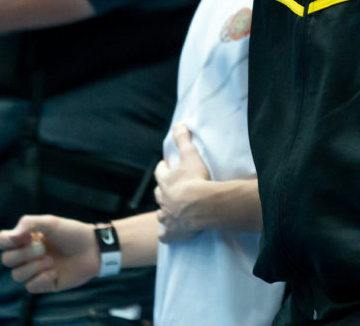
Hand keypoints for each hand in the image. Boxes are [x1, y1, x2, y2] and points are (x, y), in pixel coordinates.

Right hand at [0, 215, 97, 293]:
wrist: (94, 249)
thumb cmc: (73, 233)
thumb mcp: (51, 222)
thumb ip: (29, 223)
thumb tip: (13, 235)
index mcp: (26, 240)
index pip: (2, 242)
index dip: (7, 240)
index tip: (25, 236)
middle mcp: (28, 256)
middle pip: (7, 260)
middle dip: (24, 254)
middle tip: (43, 248)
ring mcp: (35, 270)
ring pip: (17, 275)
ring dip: (34, 267)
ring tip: (51, 260)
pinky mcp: (45, 284)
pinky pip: (30, 287)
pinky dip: (41, 279)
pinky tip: (55, 272)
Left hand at [154, 124, 213, 242]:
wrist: (200, 205)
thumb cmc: (195, 179)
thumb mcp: (189, 154)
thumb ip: (183, 139)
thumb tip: (178, 124)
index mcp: (165, 181)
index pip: (160, 172)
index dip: (163, 168)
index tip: (166, 166)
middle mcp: (163, 199)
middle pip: (159, 193)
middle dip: (163, 190)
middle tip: (170, 189)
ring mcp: (167, 216)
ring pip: (161, 214)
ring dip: (164, 211)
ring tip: (169, 211)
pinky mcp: (172, 232)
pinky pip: (165, 235)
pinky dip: (165, 234)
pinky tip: (166, 235)